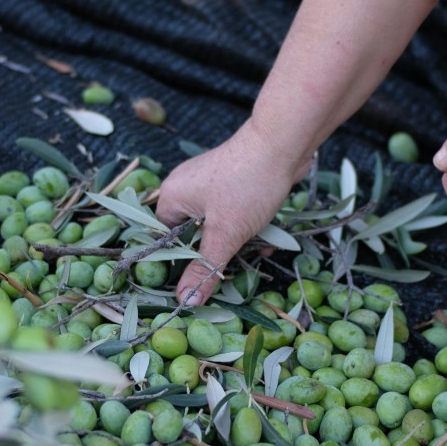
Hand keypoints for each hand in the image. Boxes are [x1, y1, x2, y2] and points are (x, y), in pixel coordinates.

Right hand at [155, 123, 302, 305]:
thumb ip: (204, 269)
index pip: (162, 240)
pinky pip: (231, 213)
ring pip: (215, 225)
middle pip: (190, 235)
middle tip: (232, 268)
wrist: (284, 143)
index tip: (196, 282)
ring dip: (235, 242)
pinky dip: (245, 227)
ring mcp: (209, 182)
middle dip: (214, 253)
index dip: (177, 263)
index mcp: (171, 197)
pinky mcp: (231, 180)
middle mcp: (185, 187)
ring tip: (256, 250)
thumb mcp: (225, 234)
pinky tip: (266, 238)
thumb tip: (185, 302)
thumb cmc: (248, 186)